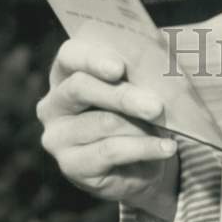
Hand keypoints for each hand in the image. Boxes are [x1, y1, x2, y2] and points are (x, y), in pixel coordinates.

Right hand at [36, 38, 178, 213]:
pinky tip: (166, 147)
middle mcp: (54, 103)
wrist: (138, 160)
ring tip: (167, 127)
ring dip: (140, 125)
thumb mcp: (137, 83)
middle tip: (156, 106)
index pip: (70, 56)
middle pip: (81, 88)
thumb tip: (161, 60)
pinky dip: (144, 148)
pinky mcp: (71, 165)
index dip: (93, 59)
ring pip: (102, 122)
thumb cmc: (136, 108)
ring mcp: (58, 137)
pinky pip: (111, 151)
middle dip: (123, 96)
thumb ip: (138, 69)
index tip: (119, 68)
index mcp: (66, 71)